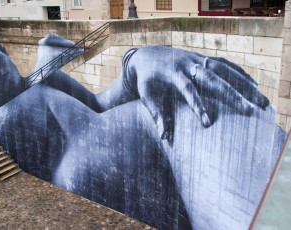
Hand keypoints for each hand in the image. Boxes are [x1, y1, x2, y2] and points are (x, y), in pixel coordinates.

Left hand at [126, 46, 268, 140]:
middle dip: (232, 95)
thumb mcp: (146, 95)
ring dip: (244, 84)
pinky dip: (239, 74)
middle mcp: (188, 65)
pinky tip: (253, 85)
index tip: (208, 123)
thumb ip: (155, 113)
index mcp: (173, 74)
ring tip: (261, 100)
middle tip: (249, 110)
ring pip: (225, 70)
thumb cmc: (146, 80)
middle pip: (213, 78)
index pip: (188, 90)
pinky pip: (225, 65)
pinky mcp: (203, 58)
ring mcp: (198, 59)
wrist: (148, 56)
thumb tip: (163, 137)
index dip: (198, 106)